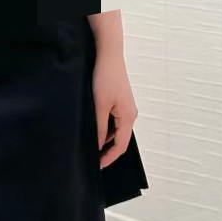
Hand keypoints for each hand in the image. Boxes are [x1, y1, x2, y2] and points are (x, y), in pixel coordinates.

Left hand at [92, 47, 137, 168]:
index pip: (121, 146)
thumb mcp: (100, 105)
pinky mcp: (120, 101)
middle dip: (107, 150)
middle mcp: (130, 114)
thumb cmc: (105, 77)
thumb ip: (99, 127)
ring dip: (105, 138)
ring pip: (116, 130)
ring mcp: (126, 107)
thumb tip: (97, 146)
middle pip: (120, 139)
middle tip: (93, 159)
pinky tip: (94, 127)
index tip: (98, 165)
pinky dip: (105, 127)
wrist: (109, 54)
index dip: (109, 157)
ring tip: (91, 145)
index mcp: (128, 117)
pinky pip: (114, 120)